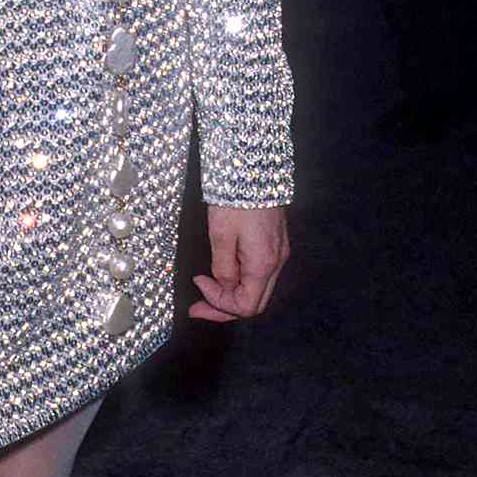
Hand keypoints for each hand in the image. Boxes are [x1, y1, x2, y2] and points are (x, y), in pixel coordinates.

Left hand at [189, 204, 288, 323]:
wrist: (253, 168)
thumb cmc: (236, 199)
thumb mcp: (221, 235)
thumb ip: (223, 268)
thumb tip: (224, 287)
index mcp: (263, 264)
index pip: (246, 306)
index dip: (220, 305)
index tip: (199, 287)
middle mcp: (276, 262)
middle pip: (255, 302)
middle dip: (224, 307)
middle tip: (199, 306)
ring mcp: (278, 252)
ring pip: (258, 288)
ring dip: (233, 294)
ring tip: (208, 290)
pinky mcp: (275, 243)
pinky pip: (260, 272)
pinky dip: (241, 280)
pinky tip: (225, 273)